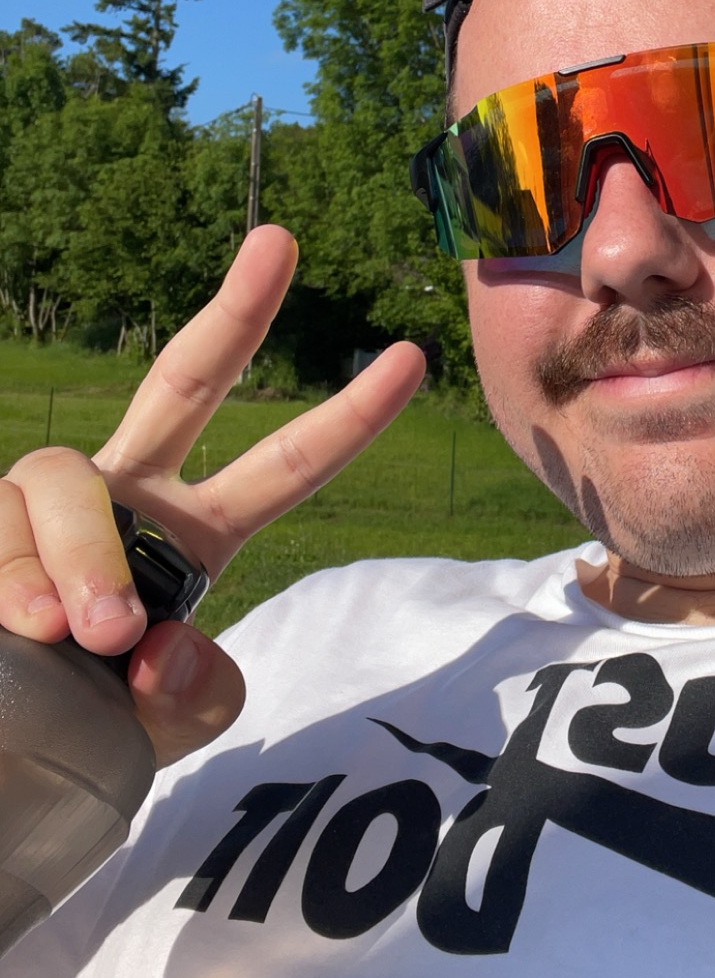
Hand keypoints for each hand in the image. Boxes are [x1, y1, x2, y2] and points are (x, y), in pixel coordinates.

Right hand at [0, 227, 424, 766]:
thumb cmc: (76, 735)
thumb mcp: (160, 733)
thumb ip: (192, 699)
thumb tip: (165, 640)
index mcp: (190, 535)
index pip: (281, 470)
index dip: (346, 420)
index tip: (411, 359)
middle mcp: (124, 497)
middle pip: (182, 382)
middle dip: (236, 312)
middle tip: (283, 242)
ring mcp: (41, 508)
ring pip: (65, 479)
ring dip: (86, 556)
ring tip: (90, 634)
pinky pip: (2, 537)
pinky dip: (19, 585)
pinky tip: (30, 628)